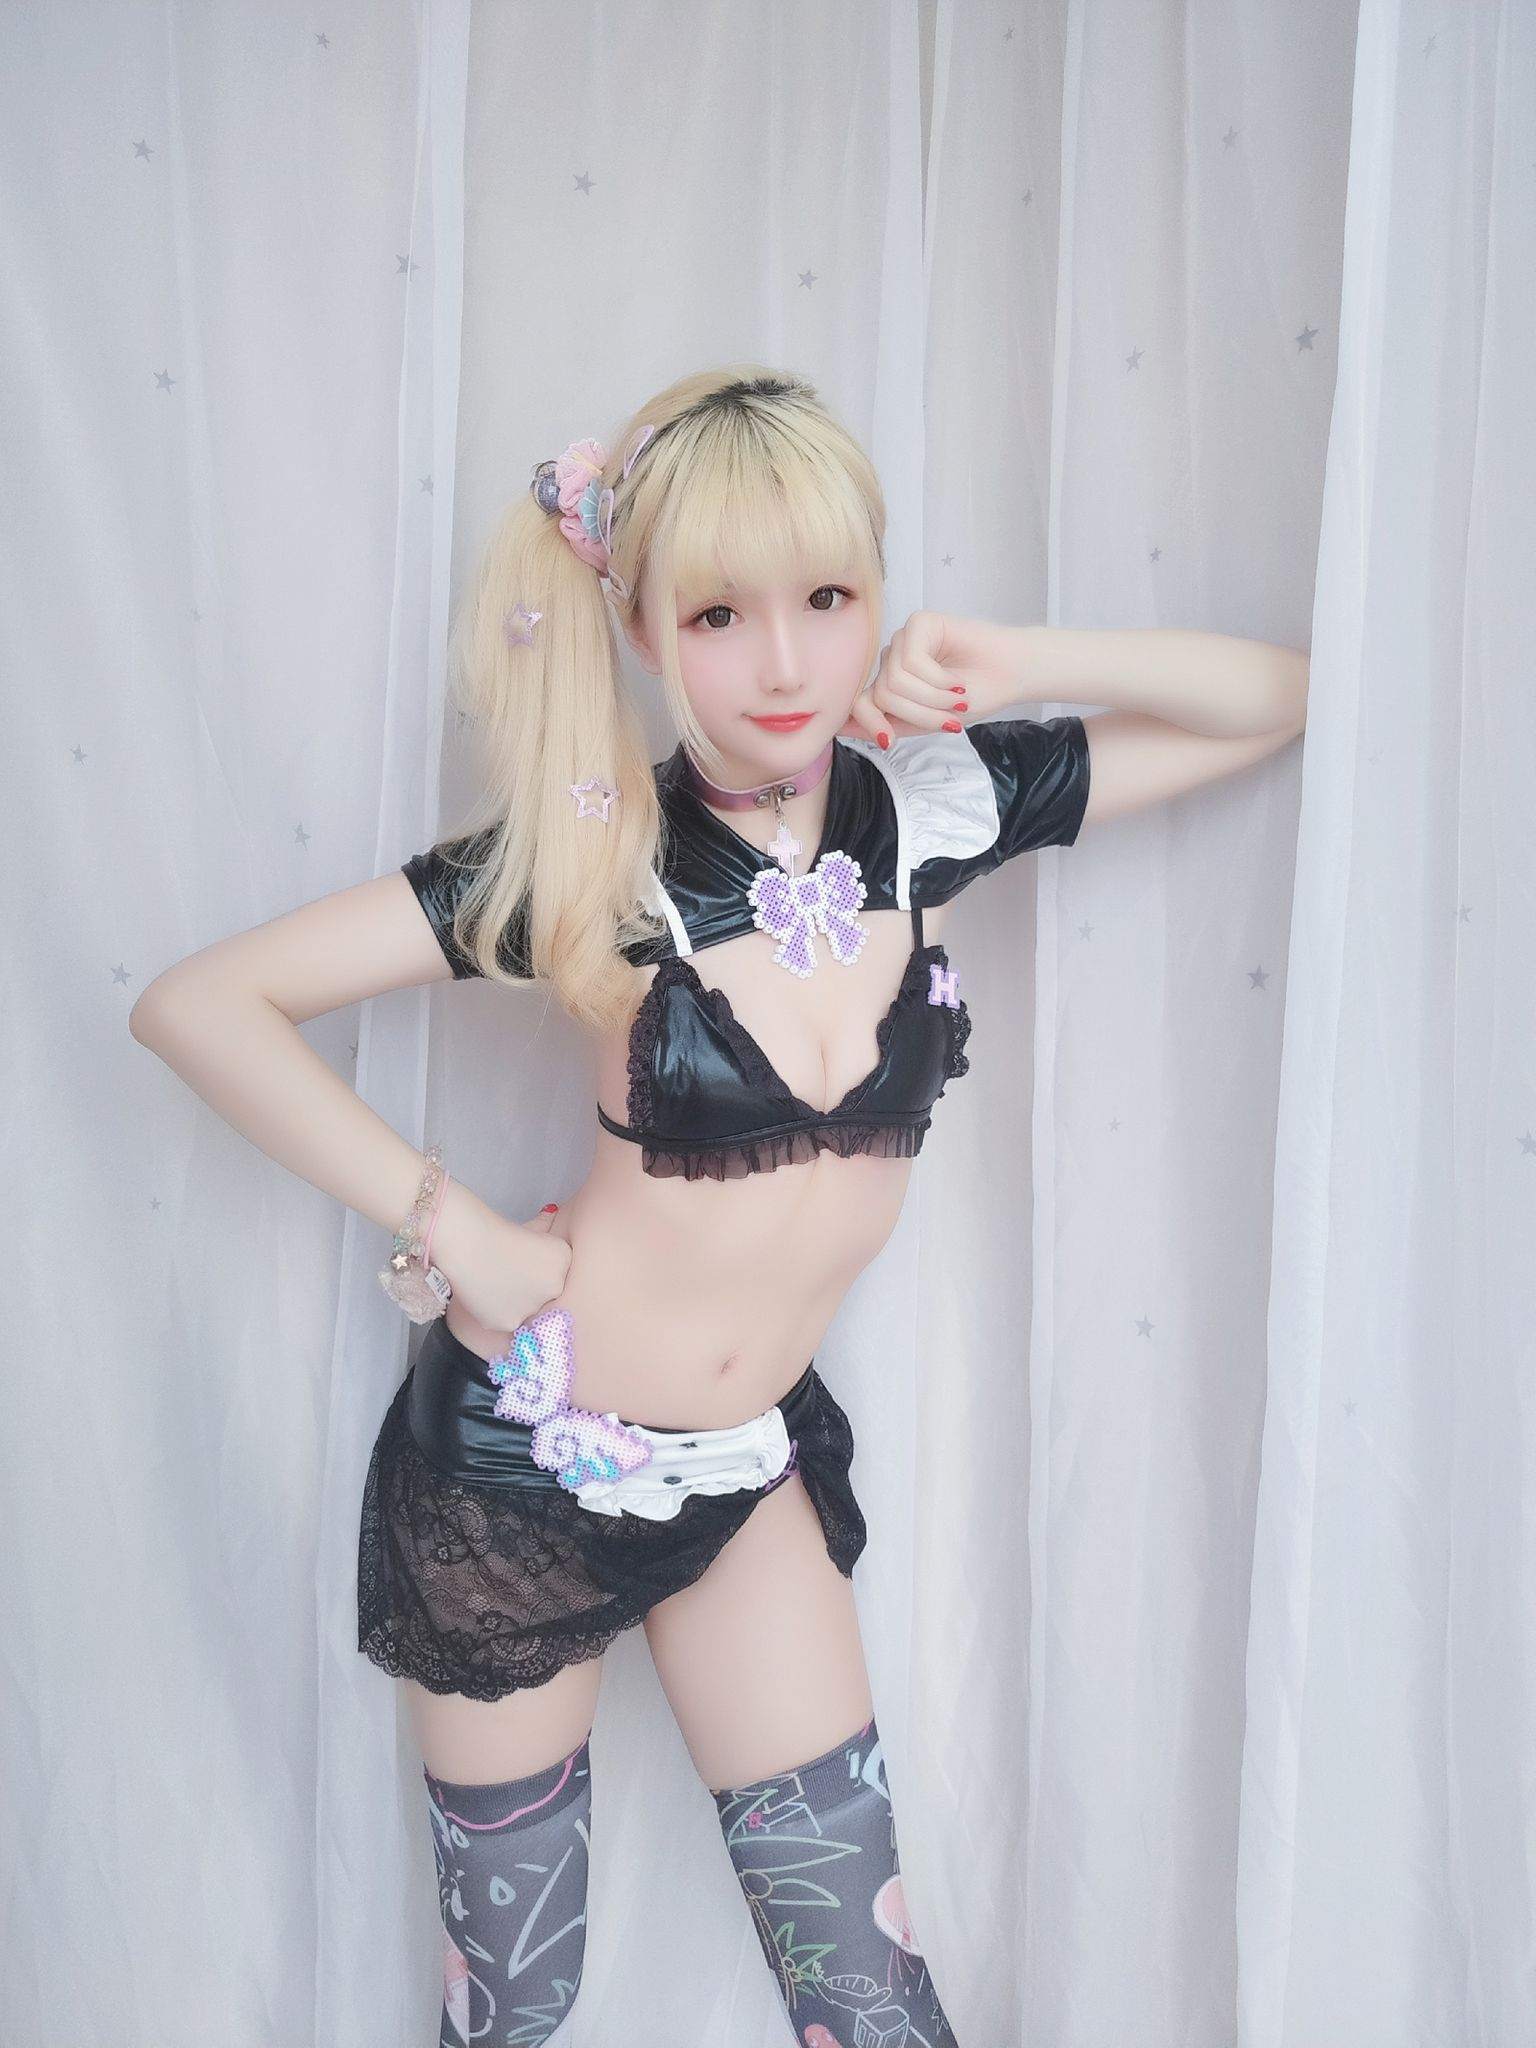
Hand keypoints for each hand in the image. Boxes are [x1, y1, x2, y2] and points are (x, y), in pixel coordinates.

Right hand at [433, 1187, 572, 1335]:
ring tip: (495, 1283)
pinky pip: (508, 1320)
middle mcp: (556, 1286)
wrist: (468, 1243)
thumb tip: (551, 1211)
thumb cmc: (497, 1232)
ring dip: (515, 1302)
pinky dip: (497, 1311)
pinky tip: (486, 1295)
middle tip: (508, 1274)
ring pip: (527, 1310)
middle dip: (531, 1287)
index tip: (523, 1263)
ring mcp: (534, 1307)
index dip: (539, 1269)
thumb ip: (545, 1226)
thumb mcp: (530, 1226)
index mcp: (564, 1259)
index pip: (558, 1272)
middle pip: (546, 1294)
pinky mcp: (511, 1322)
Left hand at [839, 609, 1012, 745]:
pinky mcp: (920, 624)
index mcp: (890, 684)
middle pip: (882, 695)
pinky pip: (912, 662)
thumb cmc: (974, 697)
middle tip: (950, 720)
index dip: (870, 723)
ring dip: (931, 700)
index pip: (860, 702)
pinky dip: (938, 680)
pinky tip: (957, 682)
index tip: (889, 741)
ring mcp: (904, 641)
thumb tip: (839, 729)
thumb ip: (888, 723)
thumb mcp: (926, 720)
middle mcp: (892, 660)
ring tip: (957, 700)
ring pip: (895, 681)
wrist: (1010, 677)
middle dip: (918, 715)